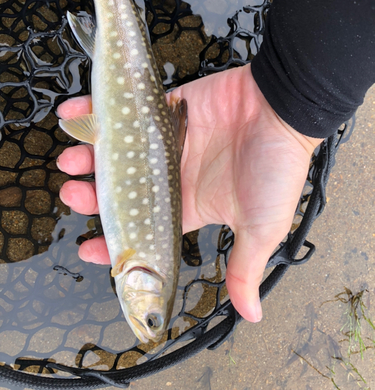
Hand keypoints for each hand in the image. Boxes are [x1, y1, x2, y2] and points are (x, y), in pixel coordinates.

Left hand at [57, 65, 322, 321]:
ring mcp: (164, 140)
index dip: (114, 242)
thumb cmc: (275, 168)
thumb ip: (245, 268)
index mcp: (189, 205)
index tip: (88, 249)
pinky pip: (125, 108)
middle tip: (72, 193)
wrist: (284, 109)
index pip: (142, 231)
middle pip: (121, 189)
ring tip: (69, 158)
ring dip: (88, 154)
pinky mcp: (164, 108)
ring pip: (116, 151)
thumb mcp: (262, 226)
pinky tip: (72, 111)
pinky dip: (95, 106)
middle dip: (92, 195)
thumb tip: (251, 317)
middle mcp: (171, 175)